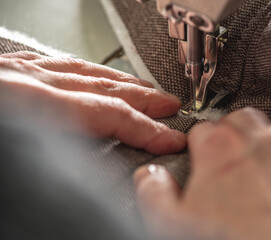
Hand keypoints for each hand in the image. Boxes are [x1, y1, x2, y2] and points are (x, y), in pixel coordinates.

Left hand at [0, 51, 185, 154]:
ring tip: (144, 89)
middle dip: (145, 98)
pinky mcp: (6, 73)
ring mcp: (15, 72)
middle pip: (104, 86)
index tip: (170, 138)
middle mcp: (24, 80)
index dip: (146, 128)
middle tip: (170, 107)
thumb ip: (59, 166)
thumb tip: (92, 184)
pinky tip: (94, 76)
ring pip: (85, 71)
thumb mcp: (15, 162)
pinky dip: (88, 72)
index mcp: (26, 101)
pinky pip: (60, 64)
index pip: (107, 113)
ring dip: (122, 82)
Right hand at [134, 108, 270, 239]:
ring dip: (269, 144)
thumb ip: (153, 192)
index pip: (203, 131)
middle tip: (233, 163)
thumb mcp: (172, 224)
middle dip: (234, 136)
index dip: (202, 148)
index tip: (205, 161)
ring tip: (264, 172)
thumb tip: (149, 176)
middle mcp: (258, 139)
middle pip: (240, 120)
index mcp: (218, 147)